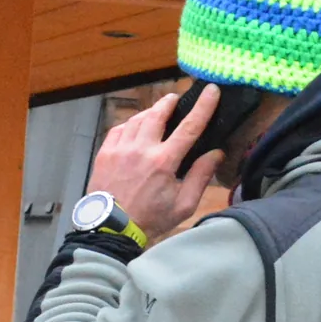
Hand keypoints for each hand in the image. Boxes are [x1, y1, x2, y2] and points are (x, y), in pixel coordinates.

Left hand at [84, 85, 223, 243]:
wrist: (110, 231)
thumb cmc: (149, 220)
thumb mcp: (182, 205)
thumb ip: (200, 177)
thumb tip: (216, 153)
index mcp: (164, 161)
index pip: (189, 126)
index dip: (203, 106)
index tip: (211, 90)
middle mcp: (142, 149)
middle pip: (158, 113)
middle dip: (170, 101)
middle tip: (176, 99)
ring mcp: (120, 149)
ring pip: (137, 119)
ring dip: (150, 111)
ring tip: (157, 111)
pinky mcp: (104, 154)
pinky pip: (119, 129)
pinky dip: (129, 123)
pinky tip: (135, 127)